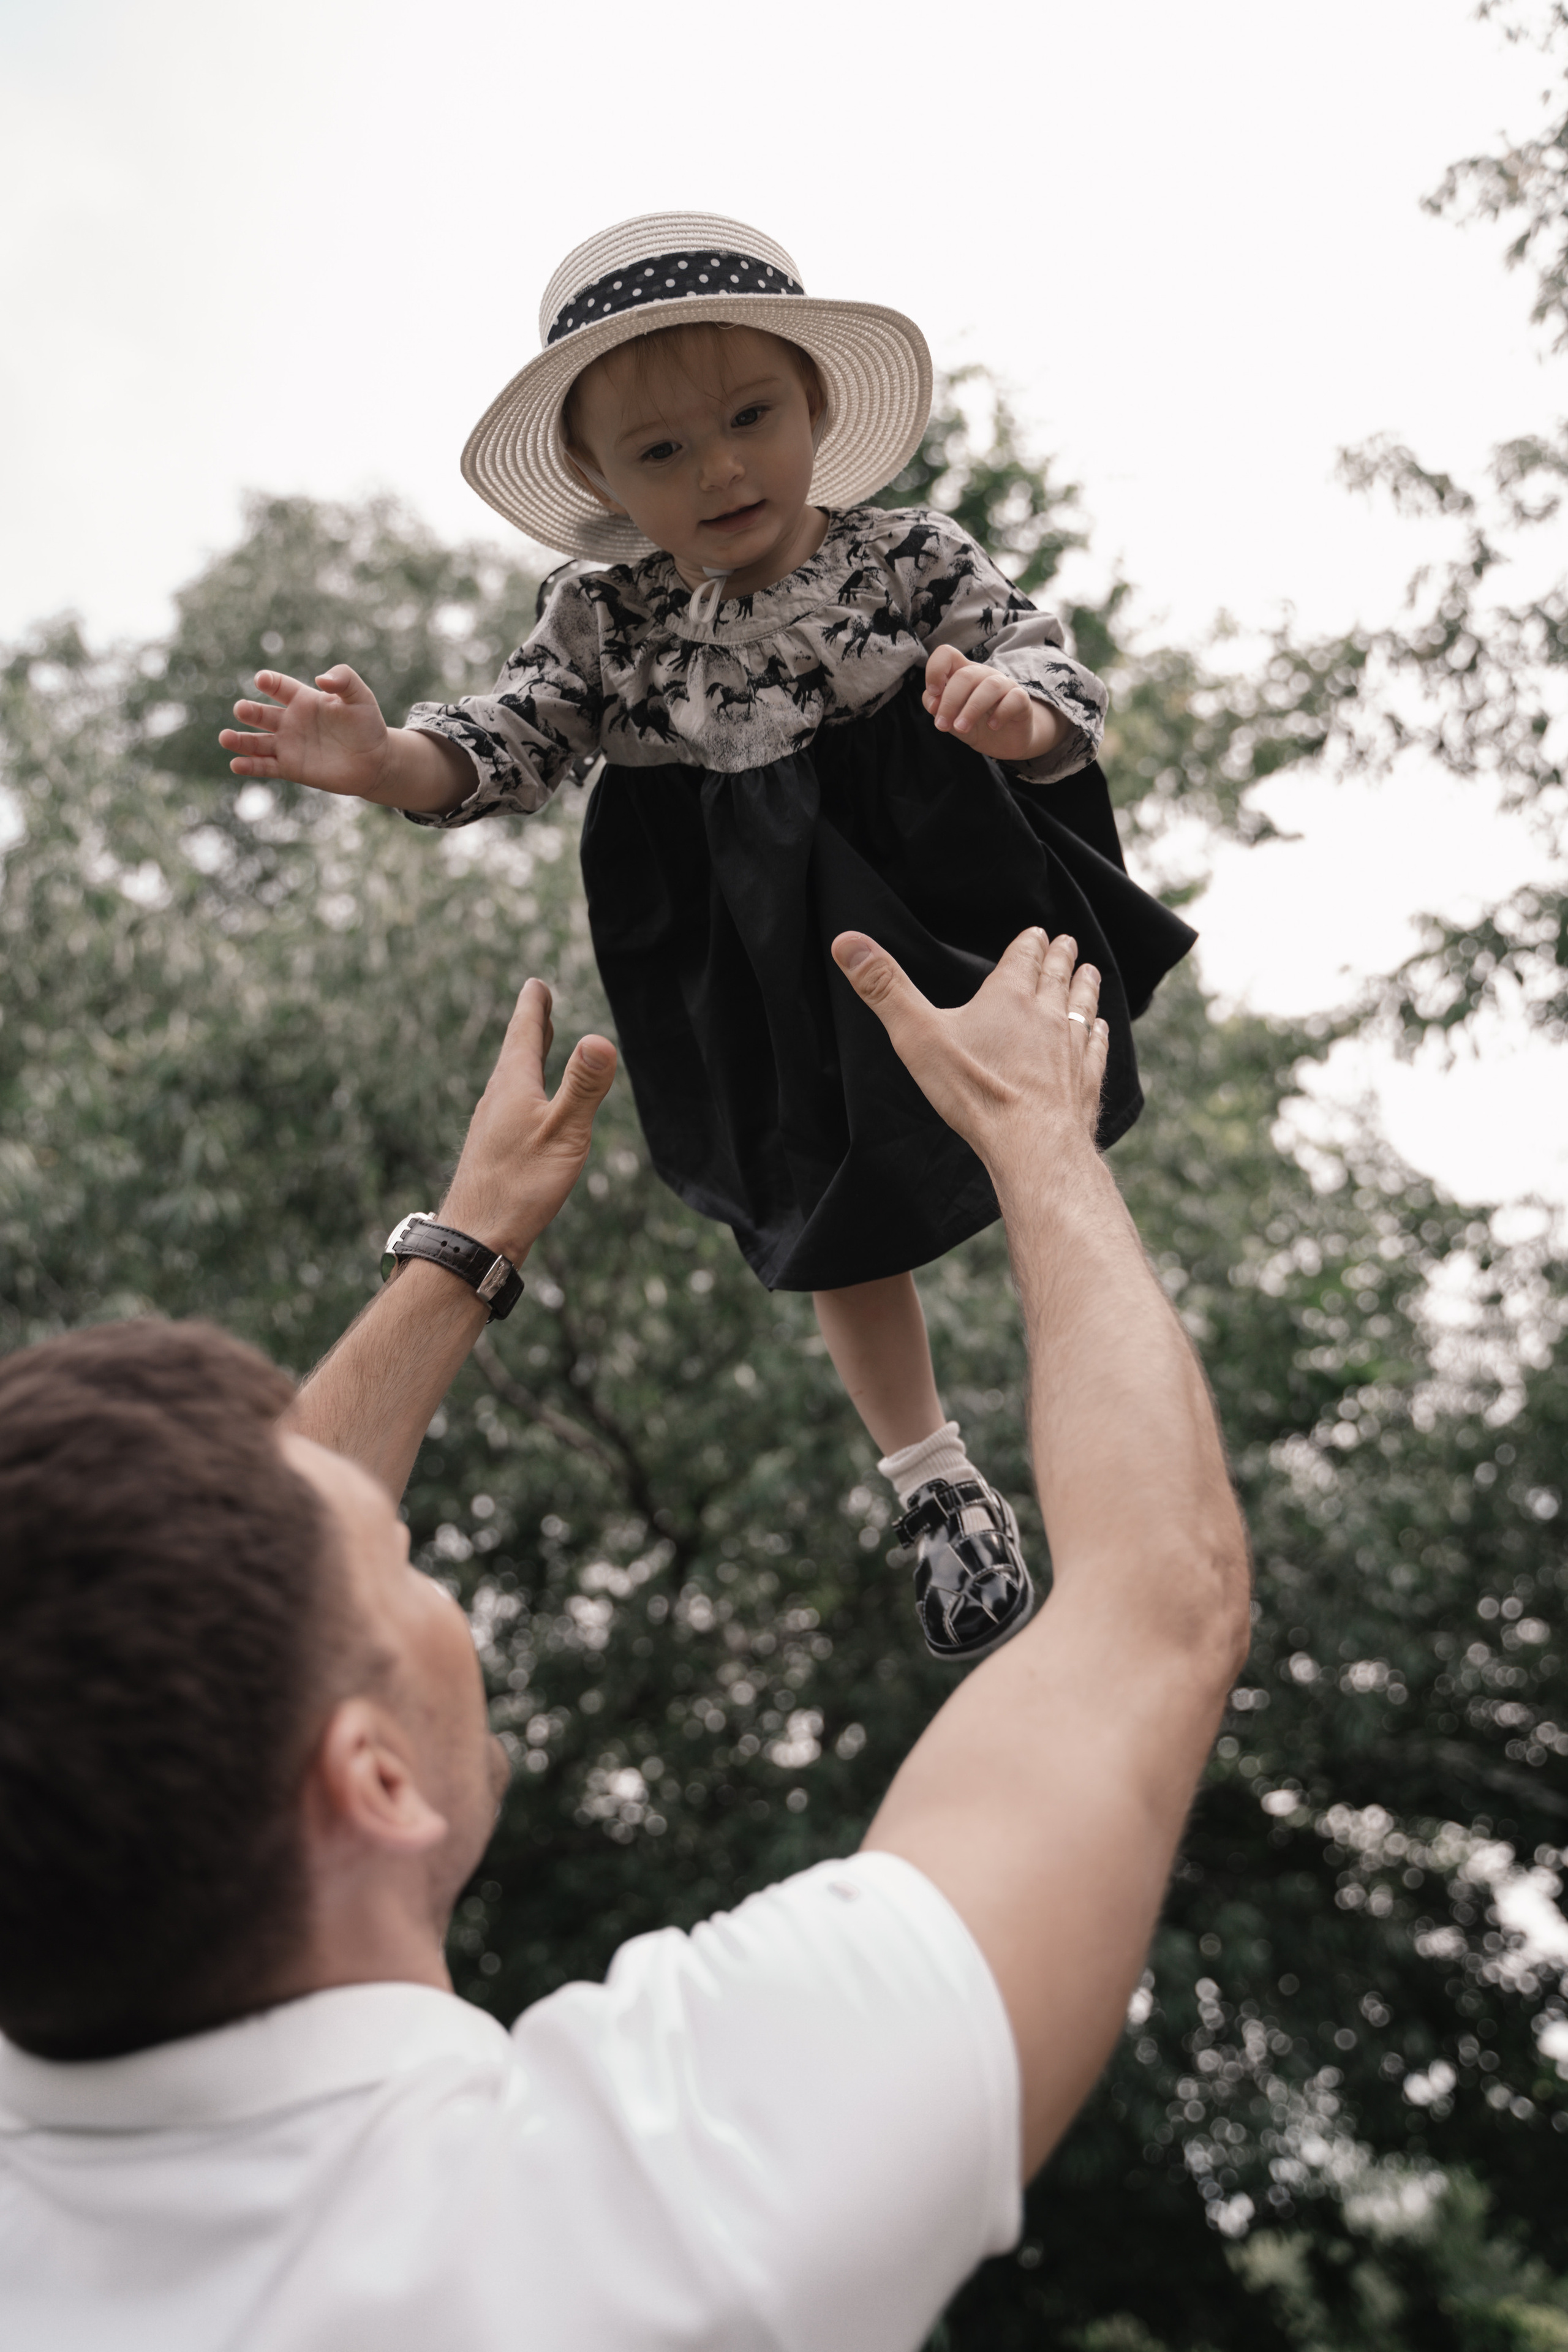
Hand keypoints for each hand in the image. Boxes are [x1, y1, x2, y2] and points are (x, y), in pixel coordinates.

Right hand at [220, 665, 392, 799]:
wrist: (375, 761)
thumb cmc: (367, 725)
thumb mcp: (360, 697)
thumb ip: (343, 680)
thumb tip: (321, 679)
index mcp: (303, 699)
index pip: (279, 686)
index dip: (270, 682)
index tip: (262, 680)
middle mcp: (290, 721)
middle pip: (262, 714)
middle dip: (249, 711)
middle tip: (241, 709)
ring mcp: (288, 745)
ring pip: (257, 742)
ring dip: (240, 741)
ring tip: (225, 738)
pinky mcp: (290, 768)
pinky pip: (265, 766)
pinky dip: (250, 766)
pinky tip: (236, 765)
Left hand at [438, 978, 616, 1265]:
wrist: (476, 1238)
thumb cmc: (520, 1186)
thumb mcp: (563, 1133)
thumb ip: (583, 1087)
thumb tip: (600, 1039)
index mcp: (512, 1086)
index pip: (524, 1033)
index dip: (534, 1006)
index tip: (537, 983)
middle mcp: (497, 1100)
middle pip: (515, 1053)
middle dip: (531, 1026)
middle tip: (538, 1002)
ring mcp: (492, 1126)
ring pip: (511, 1080)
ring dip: (526, 1057)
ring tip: (536, 1046)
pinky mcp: (493, 1151)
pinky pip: (510, 1106)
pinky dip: (524, 1090)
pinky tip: (528, 1111)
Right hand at [832, 926, 1105, 1173]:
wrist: (1032, 1143)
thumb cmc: (974, 1089)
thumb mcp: (917, 1035)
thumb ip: (883, 987)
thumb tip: (845, 941)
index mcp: (1009, 996)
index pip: (1023, 956)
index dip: (1029, 942)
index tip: (1037, 931)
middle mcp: (1048, 1013)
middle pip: (1057, 975)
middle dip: (1060, 957)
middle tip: (1067, 942)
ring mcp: (1072, 1047)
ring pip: (1083, 1005)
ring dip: (1086, 986)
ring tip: (1090, 972)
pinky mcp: (1085, 1080)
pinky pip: (1096, 1047)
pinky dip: (1098, 1033)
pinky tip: (1100, 1030)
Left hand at [922, 644, 1063, 764]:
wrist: (1006, 741)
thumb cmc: (976, 724)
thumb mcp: (951, 718)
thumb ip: (937, 707)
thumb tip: (932, 703)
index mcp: (963, 674)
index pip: (947, 654)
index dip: (936, 669)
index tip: (933, 693)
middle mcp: (984, 675)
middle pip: (965, 675)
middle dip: (950, 702)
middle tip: (942, 726)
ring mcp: (1004, 685)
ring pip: (990, 687)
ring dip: (972, 709)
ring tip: (962, 728)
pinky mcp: (1021, 700)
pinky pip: (1014, 699)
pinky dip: (1001, 714)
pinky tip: (992, 726)